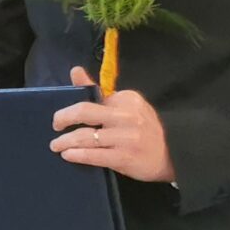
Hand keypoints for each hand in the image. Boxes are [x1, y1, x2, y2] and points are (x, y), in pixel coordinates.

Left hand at [52, 67, 175, 182]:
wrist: (174, 156)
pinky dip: (76, 155)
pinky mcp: (124, 158)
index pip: (91, 99)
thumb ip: (99, 91)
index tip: (63, 117)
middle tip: (55, 126)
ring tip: (56, 145)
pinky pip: (93, 155)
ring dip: (64, 141)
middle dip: (62, 118)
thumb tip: (75, 71)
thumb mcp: (127, 105)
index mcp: (126, 99)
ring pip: (85, 136)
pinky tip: (68, 155)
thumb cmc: (146, 130)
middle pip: (84, 112)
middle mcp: (126, 116)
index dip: (72, 109)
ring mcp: (125, 138)